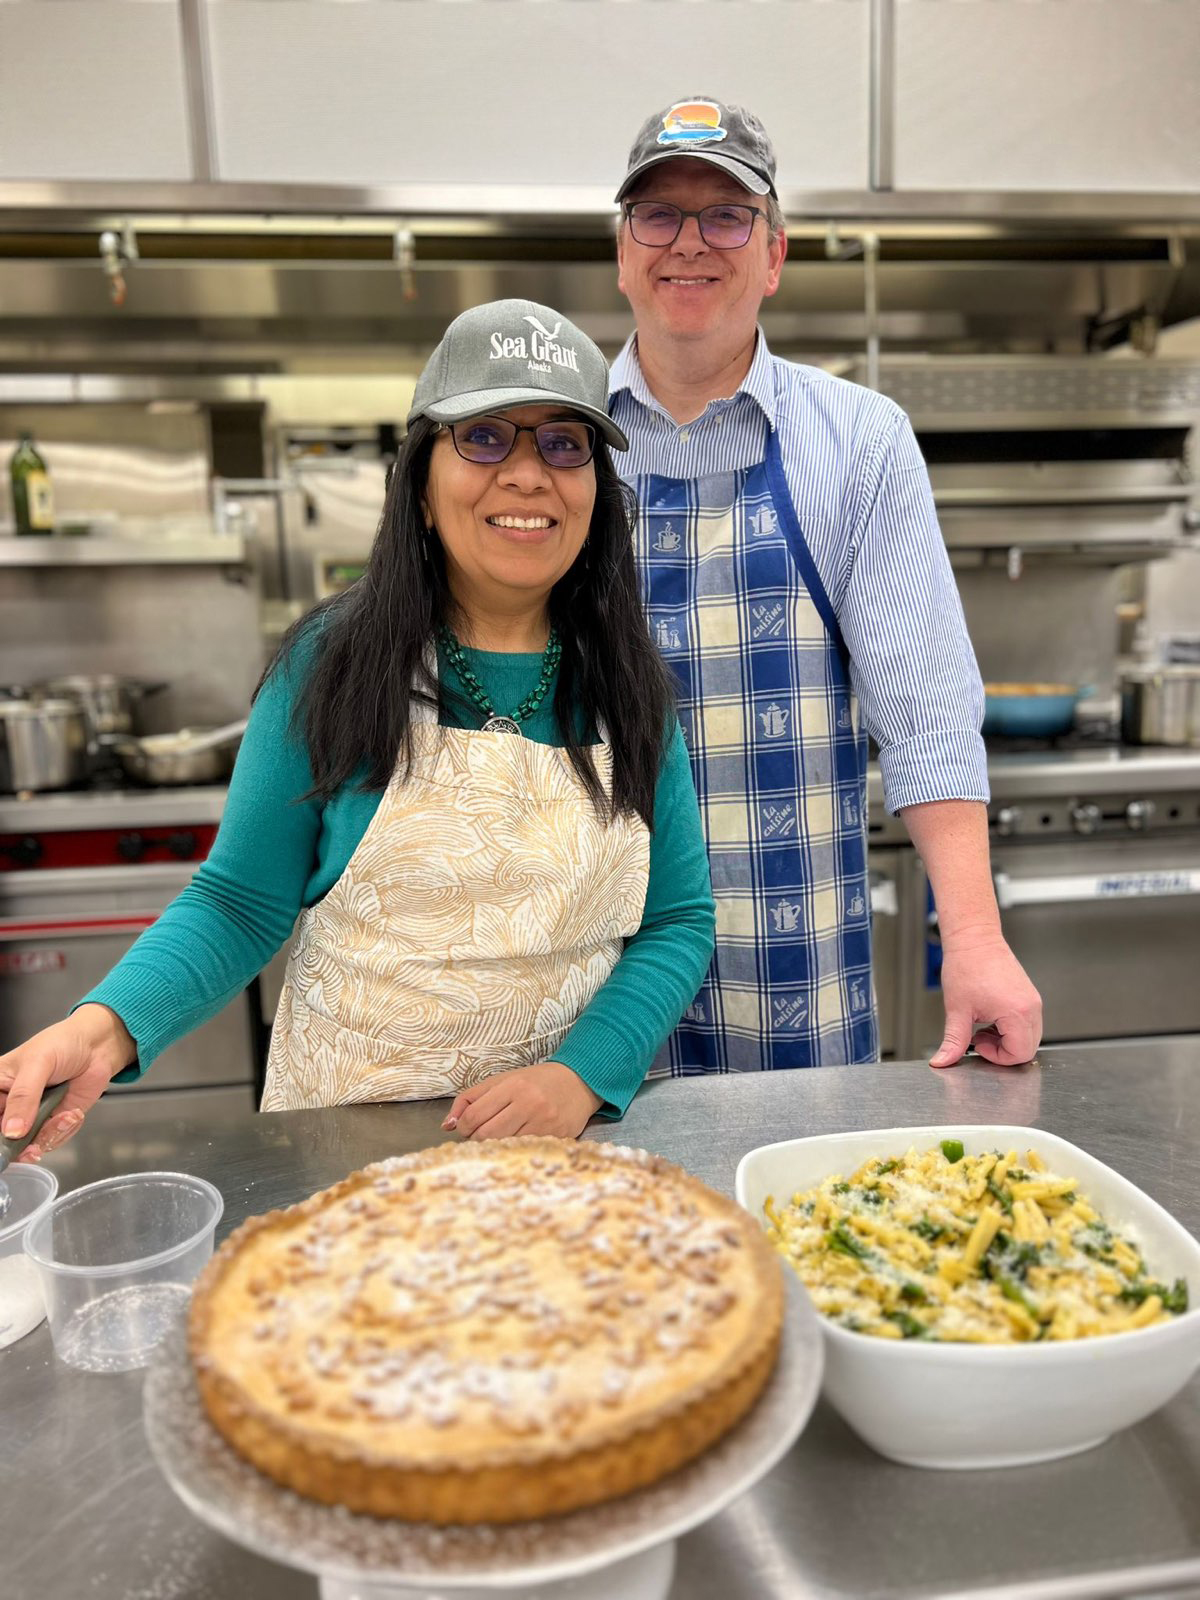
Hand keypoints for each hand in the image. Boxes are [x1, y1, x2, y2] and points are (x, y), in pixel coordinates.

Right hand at [0, 1004, 135, 1160]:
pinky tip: (72, 1113)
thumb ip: (23, 1097)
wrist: (97, 1046)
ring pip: (28, 1144)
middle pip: (4, 1138)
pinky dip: (63, 1131)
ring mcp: (31, 1115)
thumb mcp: (38, 1064)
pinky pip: (51, 1140)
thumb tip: (12, 1130)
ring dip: (48, 1135)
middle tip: (33, 1147)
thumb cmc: (62, 1043)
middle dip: (20, 1145)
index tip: (9, 1138)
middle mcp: (11, 1104)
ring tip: (65, 1116)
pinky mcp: (52, 1122)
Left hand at [441, 1062, 603, 1140]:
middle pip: (487, 1136)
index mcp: (513, 1086)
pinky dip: (515, 1150)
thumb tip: (447, 1126)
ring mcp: (545, 1123)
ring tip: (500, 1136)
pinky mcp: (558, 1138)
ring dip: (496, 1146)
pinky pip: (525, 1151)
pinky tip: (518, 1140)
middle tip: (481, 1134)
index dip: (464, 1126)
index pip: (474, 1116)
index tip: (467, 1126)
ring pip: (505, 1147)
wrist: (579, 1082)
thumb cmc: (535, 1081)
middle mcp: (529, 1104)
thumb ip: (470, 1099)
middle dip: (477, 1138)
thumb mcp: (501, 1080)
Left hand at [930, 933, 1042, 1068]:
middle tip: (979, 1040)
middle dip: (1003, 1051)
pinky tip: (990, 1021)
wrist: (974, 939)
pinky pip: (1028, 1024)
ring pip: (1029, 1037)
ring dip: (1007, 1041)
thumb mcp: (957, 1010)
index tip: (978, 1047)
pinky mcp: (1029, 997)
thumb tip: (943, 1061)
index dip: (998, 1058)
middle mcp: (1031, 1007)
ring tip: (983, 1029)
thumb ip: (954, 1041)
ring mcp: (1033, 1001)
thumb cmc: (967, 966)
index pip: (1020, 1054)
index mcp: (1017, 1012)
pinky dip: (1011, 1030)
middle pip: (1028, 1048)